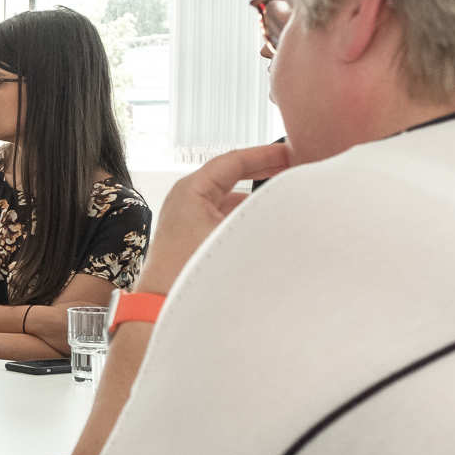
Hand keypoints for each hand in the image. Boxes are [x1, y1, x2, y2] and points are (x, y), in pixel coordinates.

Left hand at [135, 141, 292, 293]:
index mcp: (191, 189)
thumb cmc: (190, 270)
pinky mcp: (190, 233)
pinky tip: (264, 218)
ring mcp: (187, 215)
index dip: (264, 155)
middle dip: (261, 169)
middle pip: (230, 174)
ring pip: (227, 195)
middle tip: (291, 165)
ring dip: (253, 192)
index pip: (232, 161)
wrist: (162, 303)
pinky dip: (244, 211)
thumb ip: (262, 214)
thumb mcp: (233, 234)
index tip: (290, 152)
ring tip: (282, 190)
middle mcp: (186, 198)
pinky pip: (222, 213)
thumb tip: (287, 204)